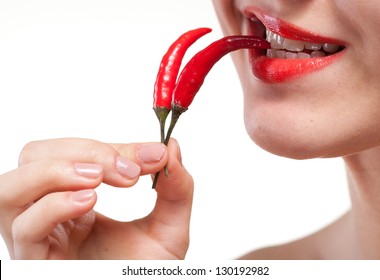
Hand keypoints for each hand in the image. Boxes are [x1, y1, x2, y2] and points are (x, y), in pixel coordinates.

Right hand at [0, 138, 192, 258]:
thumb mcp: (169, 228)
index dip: (112, 147)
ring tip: (99, 179)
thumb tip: (172, 148)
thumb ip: (176, 190)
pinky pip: (24, 226)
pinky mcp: (34, 263)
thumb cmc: (146, 273)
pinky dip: (54, 205)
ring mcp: (39, 238)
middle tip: (128, 171)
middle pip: (34, 157)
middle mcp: (51, 215)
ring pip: (11, 187)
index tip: (152, 154)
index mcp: (78, 202)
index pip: (74, 155)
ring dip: (56, 170)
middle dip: (83, 151)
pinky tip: (88, 202)